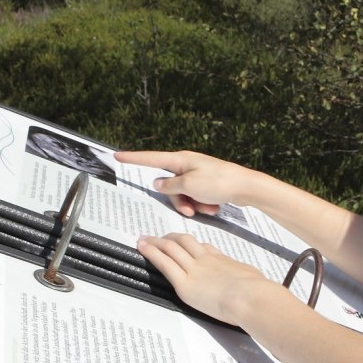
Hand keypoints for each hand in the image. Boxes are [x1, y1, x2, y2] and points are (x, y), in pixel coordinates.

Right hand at [115, 149, 262, 217]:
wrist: (246, 188)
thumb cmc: (219, 182)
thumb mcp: (189, 186)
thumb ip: (170, 186)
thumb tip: (158, 183)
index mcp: (181, 160)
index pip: (150, 158)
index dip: (133, 158)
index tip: (117, 155)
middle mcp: (187, 166)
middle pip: (169, 186)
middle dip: (179, 200)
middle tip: (191, 207)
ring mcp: (197, 175)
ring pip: (182, 195)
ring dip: (192, 205)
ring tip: (207, 207)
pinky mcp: (206, 185)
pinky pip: (196, 198)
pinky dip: (203, 204)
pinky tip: (214, 206)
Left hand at [137, 233, 273, 325]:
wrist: (251, 297)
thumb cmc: (257, 291)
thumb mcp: (252, 278)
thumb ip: (244, 278)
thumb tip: (252, 282)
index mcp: (222, 260)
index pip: (202, 248)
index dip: (189, 244)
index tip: (182, 243)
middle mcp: (205, 261)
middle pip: (183, 243)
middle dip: (169, 239)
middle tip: (158, 238)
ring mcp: (193, 270)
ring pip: (171, 249)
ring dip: (155, 242)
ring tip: (144, 240)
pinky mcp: (184, 284)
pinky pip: (164, 264)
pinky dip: (151, 253)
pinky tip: (142, 248)